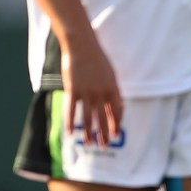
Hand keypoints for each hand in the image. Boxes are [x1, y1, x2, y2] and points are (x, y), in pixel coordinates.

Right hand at [60, 33, 124, 148]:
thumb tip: (120, 106)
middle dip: (104, 134)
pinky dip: (70, 123)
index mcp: (112, 88)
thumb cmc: (97, 58)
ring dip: (89, 133)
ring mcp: (86, 92)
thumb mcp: (111, 74)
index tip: (114, 135)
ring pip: (88, 118)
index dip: (115, 125)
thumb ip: (115, 91)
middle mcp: (101, 93)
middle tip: (104, 145)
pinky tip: (71, 133)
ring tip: (89, 143)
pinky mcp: (72, 90)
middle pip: (103, 118)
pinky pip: (71, 110)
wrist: (81, 45)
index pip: (116, 112)